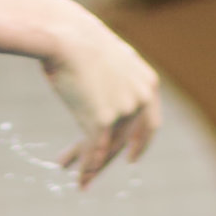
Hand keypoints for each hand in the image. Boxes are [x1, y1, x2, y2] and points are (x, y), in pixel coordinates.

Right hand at [43, 8, 159, 187]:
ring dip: (91, 165)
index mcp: (148, 82)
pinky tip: (79, 179)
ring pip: (107, 147)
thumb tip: (105, 92)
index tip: (132, 158)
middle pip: (126, 140)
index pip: (149, 123)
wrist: (65, 35)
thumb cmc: (78, 42)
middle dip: (107, 158)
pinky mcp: (103, 120)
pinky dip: (87, 168)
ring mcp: (124, 110)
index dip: (141, 143)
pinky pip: (94, 151)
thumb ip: (115, 79)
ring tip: (77, 177)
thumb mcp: (108, 59)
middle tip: (93, 173)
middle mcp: (141, 98)